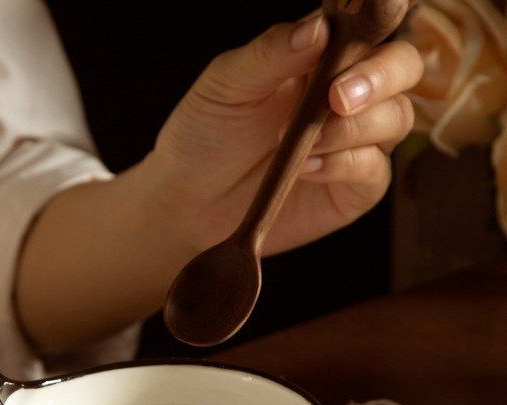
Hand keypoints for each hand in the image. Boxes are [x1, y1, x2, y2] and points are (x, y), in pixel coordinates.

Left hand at [146, 11, 423, 254]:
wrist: (186, 200)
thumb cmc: (204, 134)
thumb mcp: (227, 84)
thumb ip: (272, 53)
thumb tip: (319, 27)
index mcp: (322, 54)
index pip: (373, 23)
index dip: (386, 11)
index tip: (380, 9)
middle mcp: (347, 92)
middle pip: (403, 67)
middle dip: (380, 77)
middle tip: (338, 96)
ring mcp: (354, 141)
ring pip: (397, 119)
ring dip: (355, 127)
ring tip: (306, 143)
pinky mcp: (351, 189)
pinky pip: (374, 171)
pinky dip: (347, 165)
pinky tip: (309, 167)